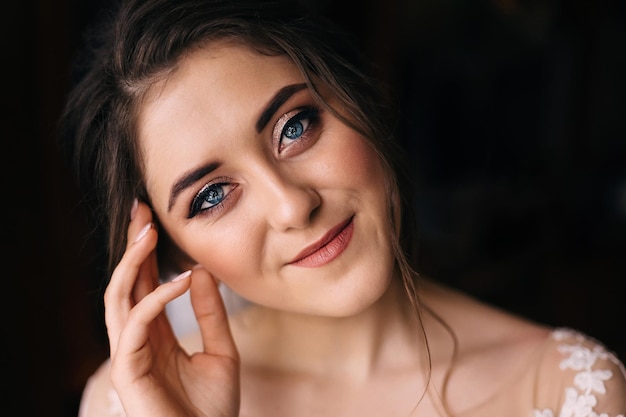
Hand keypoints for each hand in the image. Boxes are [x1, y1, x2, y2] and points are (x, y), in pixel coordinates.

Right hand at [104, 201, 239, 416]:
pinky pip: (136, 324)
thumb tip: (201, 271)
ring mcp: (129, 355)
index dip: (147, 254)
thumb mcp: (221, 351)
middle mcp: (137, 341)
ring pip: (118, 298)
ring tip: (148, 231)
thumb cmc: (213, 409)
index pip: (144, 286)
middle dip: (131, 247)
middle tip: (140, 210)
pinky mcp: (127, 370)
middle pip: (125, 284)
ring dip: (132, 262)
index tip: (154, 220)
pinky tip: (183, 278)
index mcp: (156, 336)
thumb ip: (211, 313)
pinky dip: (158, 297)